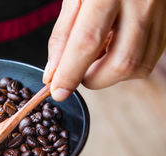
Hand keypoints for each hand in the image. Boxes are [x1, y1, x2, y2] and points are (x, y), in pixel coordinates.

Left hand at [43, 0, 165, 100]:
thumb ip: (63, 35)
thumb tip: (53, 72)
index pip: (87, 42)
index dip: (70, 73)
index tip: (57, 92)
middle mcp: (142, 1)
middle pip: (120, 62)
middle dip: (93, 79)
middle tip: (77, 73)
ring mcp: (161, 12)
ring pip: (138, 65)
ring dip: (110, 74)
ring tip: (95, 58)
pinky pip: (149, 58)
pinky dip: (126, 65)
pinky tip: (113, 51)